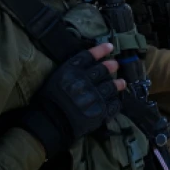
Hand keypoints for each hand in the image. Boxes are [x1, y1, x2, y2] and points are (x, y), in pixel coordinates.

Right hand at [20, 43, 125, 157]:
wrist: (49, 123)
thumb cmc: (48, 100)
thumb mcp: (56, 78)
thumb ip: (71, 70)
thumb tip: (88, 63)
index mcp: (71, 72)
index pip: (89, 56)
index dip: (101, 50)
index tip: (110, 46)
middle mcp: (84, 81)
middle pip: (102, 70)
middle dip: (110, 66)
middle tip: (115, 64)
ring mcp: (93, 96)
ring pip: (111, 86)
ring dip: (117, 83)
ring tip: (122, 82)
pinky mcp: (100, 111)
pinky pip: (113, 104)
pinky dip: (116, 101)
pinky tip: (117, 99)